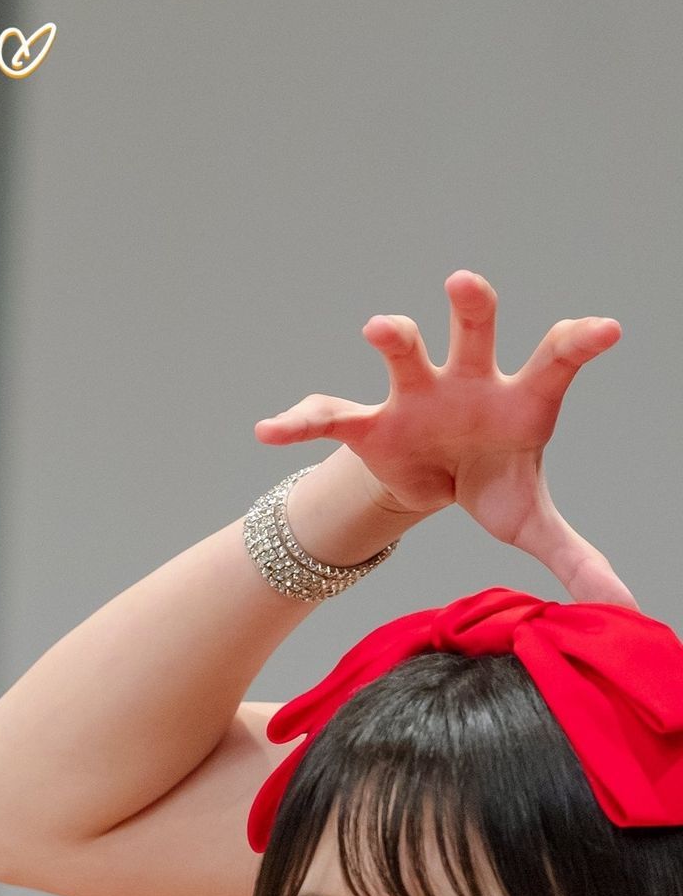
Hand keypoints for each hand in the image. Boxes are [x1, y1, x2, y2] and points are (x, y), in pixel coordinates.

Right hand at [255, 270, 636, 607]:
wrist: (434, 484)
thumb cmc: (492, 482)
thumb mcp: (530, 520)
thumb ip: (575, 557)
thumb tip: (625, 612)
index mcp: (518, 398)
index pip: (554, 360)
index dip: (578, 342)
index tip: (608, 330)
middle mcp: (467, 381)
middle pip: (472, 331)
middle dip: (471, 306)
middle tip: (465, 283)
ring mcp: (415, 396)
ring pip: (403, 354)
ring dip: (392, 336)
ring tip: (378, 328)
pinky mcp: (370, 423)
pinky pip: (330, 414)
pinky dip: (298, 422)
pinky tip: (269, 431)